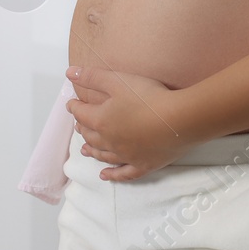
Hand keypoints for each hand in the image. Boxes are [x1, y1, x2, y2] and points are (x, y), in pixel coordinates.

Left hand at [65, 66, 196, 179]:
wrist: (179, 120)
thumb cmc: (148, 98)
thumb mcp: (118, 80)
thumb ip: (93, 77)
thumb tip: (70, 73)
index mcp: (101, 120)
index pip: (81, 114)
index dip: (75, 107)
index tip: (72, 104)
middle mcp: (109, 141)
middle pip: (90, 136)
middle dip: (83, 128)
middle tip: (79, 124)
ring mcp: (125, 155)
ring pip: (102, 155)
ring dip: (92, 151)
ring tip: (84, 150)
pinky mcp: (142, 165)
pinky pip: (123, 173)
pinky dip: (112, 175)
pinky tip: (105, 175)